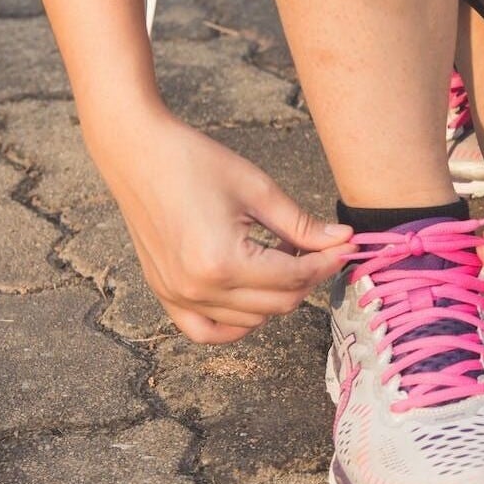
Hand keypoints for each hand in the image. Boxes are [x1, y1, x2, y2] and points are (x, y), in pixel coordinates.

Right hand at [89, 108, 354, 343]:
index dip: (327, 262)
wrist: (137, 153)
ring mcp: (178, 296)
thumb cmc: (194, 162)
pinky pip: (207, 331)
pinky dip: (236, 322)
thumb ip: (302, 225)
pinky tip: (252, 296)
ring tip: (279, 256)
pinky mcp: (165, 294)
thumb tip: (343, 241)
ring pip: (251, 319)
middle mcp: (198, 288)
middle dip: (308, 278)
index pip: (294, 278)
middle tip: (317, 248)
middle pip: (278, 304)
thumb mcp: (258, 190)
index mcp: (223, 262)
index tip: (346, 247)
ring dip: (276, 295)